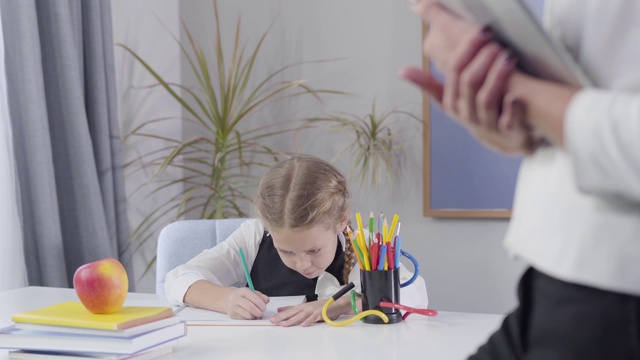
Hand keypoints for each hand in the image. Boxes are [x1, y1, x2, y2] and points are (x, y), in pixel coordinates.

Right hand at [224, 288, 268, 319]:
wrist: (227, 299)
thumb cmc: (242, 296)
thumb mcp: (251, 292)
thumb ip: (260, 296)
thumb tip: (267, 301)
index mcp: (243, 291)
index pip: (254, 298)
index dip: (261, 304)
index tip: (264, 308)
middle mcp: (237, 298)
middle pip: (250, 307)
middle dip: (258, 312)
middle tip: (261, 313)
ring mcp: (233, 307)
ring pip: (247, 315)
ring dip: (254, 316)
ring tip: (255, 314)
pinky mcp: (232, 315)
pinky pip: (244, 319)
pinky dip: (249, 319)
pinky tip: (249, 316)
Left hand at [269, 300, 328, 326]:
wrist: (334, 304)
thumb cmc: (319, 306)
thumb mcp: (304, 306)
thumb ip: (292, 308)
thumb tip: (280, 309)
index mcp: (302, 307)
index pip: (289, 311)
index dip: (280, 315)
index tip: (272, 319)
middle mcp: (306, 308)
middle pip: (292, 313)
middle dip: (282, 317)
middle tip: (274, 321)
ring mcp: (313, 310)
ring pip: (301, 316)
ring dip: (292, 320)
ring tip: (285, 324)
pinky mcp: (320, 314)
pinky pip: (313, 318)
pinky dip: (308, 321)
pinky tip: (303, 325)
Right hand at [401, 1, 534, 154]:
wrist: (503, 142)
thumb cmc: (475, 114)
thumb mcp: (450, 100)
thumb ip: (428, 85)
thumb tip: (401, 71)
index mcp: (452, 103)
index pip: (454, 72)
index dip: (468, 50)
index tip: (481, 32)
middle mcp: (466, 114)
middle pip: (469, 84)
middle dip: (483, 60)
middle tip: (496, 42)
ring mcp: (487, 124)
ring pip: (486, 100)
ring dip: (497, 77)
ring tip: (508, 57)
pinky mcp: (508, 133)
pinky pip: (508, 121)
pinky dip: (513, 108)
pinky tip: (516, 95)